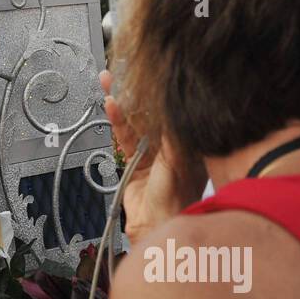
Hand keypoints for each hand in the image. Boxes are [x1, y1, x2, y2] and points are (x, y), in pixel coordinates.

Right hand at [99, 70, 205, 242]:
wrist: (156, 226)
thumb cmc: (177, 200)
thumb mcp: (178, 160)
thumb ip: (172, 133)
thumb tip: (169, 104)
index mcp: (190, 146)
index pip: (174, 112)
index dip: (161, 93)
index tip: (150, 74)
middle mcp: (172, 149)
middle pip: (152, 114)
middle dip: (138, 94)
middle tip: (124, 72)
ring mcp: (152, 156)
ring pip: (135, 123)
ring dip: (122, 104)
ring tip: (109, 83)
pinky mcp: (134, 164)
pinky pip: (124, 138)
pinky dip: (117, 122)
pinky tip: (111, 107)